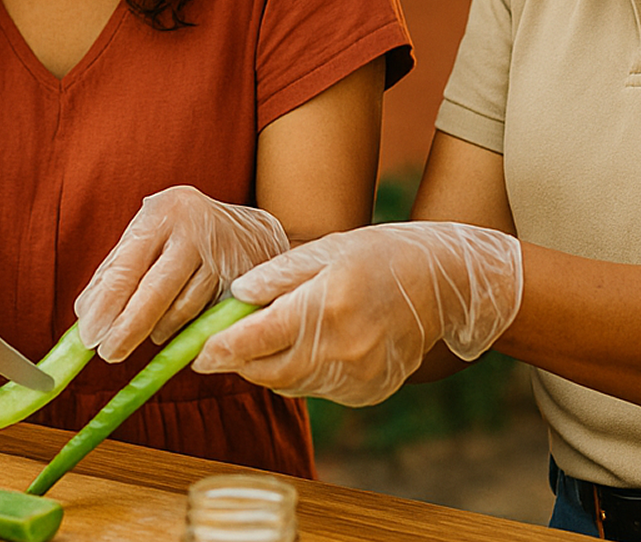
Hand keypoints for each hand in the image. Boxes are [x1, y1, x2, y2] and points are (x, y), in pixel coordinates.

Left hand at [74, 185, 289, 362]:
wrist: (249, 232)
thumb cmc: (183, 237)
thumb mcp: (147, 237)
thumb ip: (116, 271)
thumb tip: (86, 314)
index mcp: (161, 213)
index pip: (126, 267)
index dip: (105, 306)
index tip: (89, 337)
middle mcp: (194, 230)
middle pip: (155, 292)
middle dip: (127, 330)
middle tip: (108, 353)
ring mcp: (222, 257)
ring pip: (181, 311)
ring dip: (156, 330)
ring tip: (145, 333)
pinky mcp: (242, 285)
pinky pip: (204, 320)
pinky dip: (183, 331)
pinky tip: (174, 328)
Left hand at [192, 221, 522, 405]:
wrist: (444, 282)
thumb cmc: (380, 255)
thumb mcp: (326, 249)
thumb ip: (276, 275)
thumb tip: (235, 297)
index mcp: (327, 305)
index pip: (257, 340)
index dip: (220, 350)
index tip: (196, 354)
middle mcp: (345, 348)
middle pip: (270, 372)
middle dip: (239, 364)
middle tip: (219, 350)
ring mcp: (361, 375)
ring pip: (293, 385)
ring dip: (269, 369)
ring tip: (265, 340)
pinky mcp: (371, 392)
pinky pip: (319, 390)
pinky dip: (302, 374)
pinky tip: (309, 347)